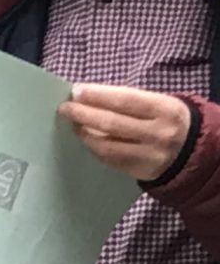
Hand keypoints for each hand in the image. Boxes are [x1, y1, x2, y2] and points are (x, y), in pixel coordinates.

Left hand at [60, 84, 193, 181]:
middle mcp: (159, 133)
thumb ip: (128, 100)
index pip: (125, 100)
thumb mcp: (159, 103)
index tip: (76, 91)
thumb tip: (88, 96)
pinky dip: (95, 148)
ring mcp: (151, 155)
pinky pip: (111, 160)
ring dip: (85, 133)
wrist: (197, 150)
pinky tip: (87, 139)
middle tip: (65, 108)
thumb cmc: (168, 119)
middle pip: (112, 123)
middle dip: (84, 114)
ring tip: (73, 124)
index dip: (97, 95)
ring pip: (108, 145)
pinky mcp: (143, 172)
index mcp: (165, 110)